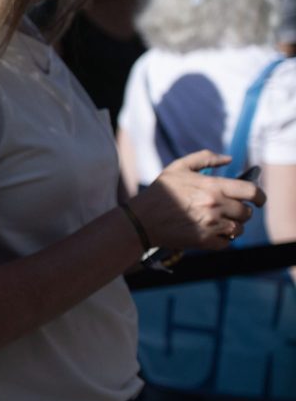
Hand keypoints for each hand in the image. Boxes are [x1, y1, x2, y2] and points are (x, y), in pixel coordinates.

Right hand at [131, 150, 265, 250]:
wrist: (140, 220)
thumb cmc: (159, 192)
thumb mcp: (178, 167)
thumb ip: (205, 158)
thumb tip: (228, 159)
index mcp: (212, 186)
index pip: (251, 191)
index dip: (259, 196)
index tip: (258, 200)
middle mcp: (214, 205)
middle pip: (246, 212)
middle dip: (242, 212)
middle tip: (230, 211)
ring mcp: (210, 225)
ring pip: (238, 229)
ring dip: (232, 226)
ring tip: (220, 223)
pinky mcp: (204, 241)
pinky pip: (226, 243)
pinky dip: (222, 239)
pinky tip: (211, 233)